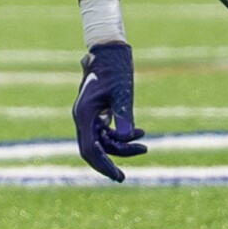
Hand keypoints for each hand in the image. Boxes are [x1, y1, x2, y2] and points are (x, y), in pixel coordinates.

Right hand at [72, 42, 146, 180]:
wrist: (109, 50)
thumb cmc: (116, 69)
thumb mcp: (123, 92)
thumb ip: (124, 114)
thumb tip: (126, 137)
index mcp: (84, 115)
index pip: (89, 149)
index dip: (102, 165)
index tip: (117, 176)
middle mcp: (83, 118)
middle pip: (92, 149)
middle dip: (109, 162)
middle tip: (123, 178)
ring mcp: (89, 116)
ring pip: (103, 141)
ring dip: (121, 146)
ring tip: (144, 146)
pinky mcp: (97, 112)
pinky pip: (107, 131)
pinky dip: (122, 135)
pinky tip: (140, 133)